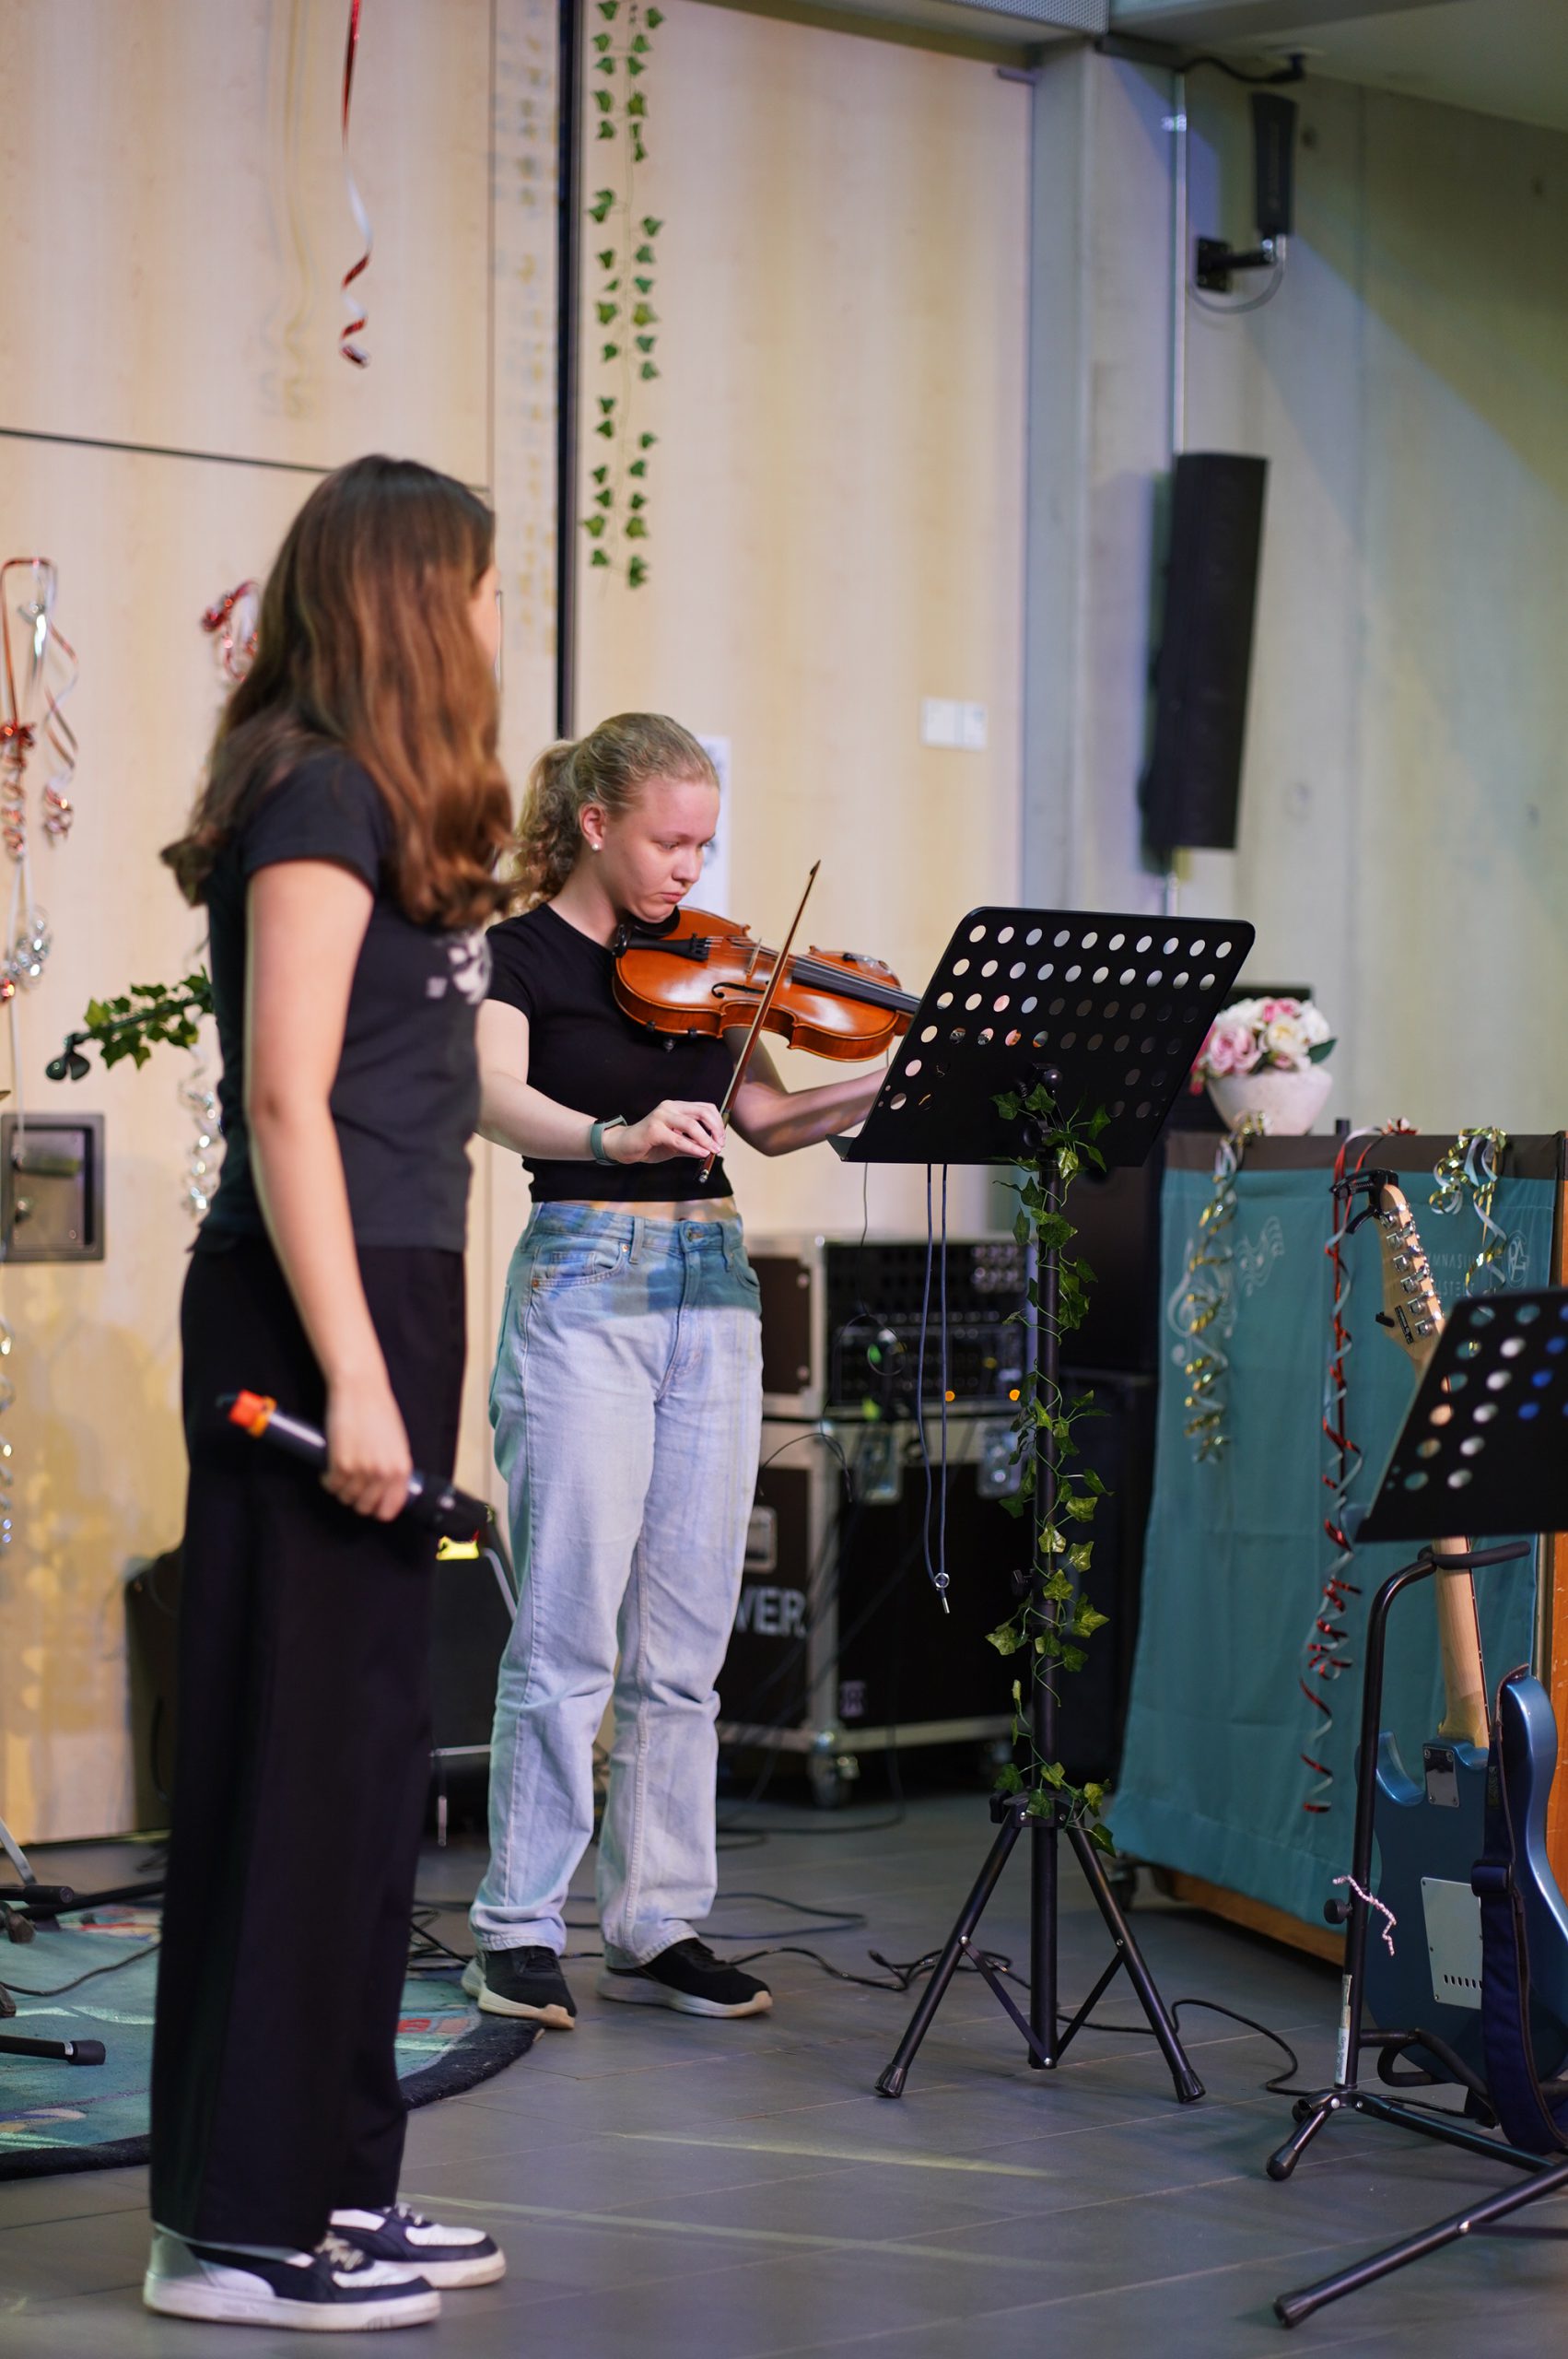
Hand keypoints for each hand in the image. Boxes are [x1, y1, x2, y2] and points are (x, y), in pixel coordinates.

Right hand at [323, 1372, 412, 1520]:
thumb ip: (393, 1467)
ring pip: (346, 1497)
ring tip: (341, 1471)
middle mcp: (384, 1473)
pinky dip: (328, 1479)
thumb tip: (387, 1488)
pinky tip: (330, 1468)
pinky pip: (331, 1485)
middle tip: (351, 1485)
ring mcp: (362, 1471)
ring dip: (341, 1488)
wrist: (360, 1389)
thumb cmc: (378, 1411)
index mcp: (401, 1469)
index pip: (390, 1508)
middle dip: (356, 1499)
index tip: (370, 1504)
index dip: (378, 1509)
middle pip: (365, 1507)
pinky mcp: (341, 1464)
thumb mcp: (396, 1442)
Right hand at [608, 1099, 725, 1164]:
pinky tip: (702, 1153)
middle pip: (702, 1113)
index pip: (705, 1108)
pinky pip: (678, 1139)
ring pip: (691, 1124)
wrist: (624, 1147)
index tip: (722, 1139)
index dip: (717, 1123)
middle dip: (715, 1129)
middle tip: (720, 1145)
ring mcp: (661, 1116)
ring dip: (706, 1139)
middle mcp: (670, 1107)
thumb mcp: (677, 1144)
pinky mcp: (653, 1129)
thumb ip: (693, 1144)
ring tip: (713, 1150)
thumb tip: (713, 1148)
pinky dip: (693, 1147)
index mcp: (677, 1107)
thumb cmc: (650, 1144)